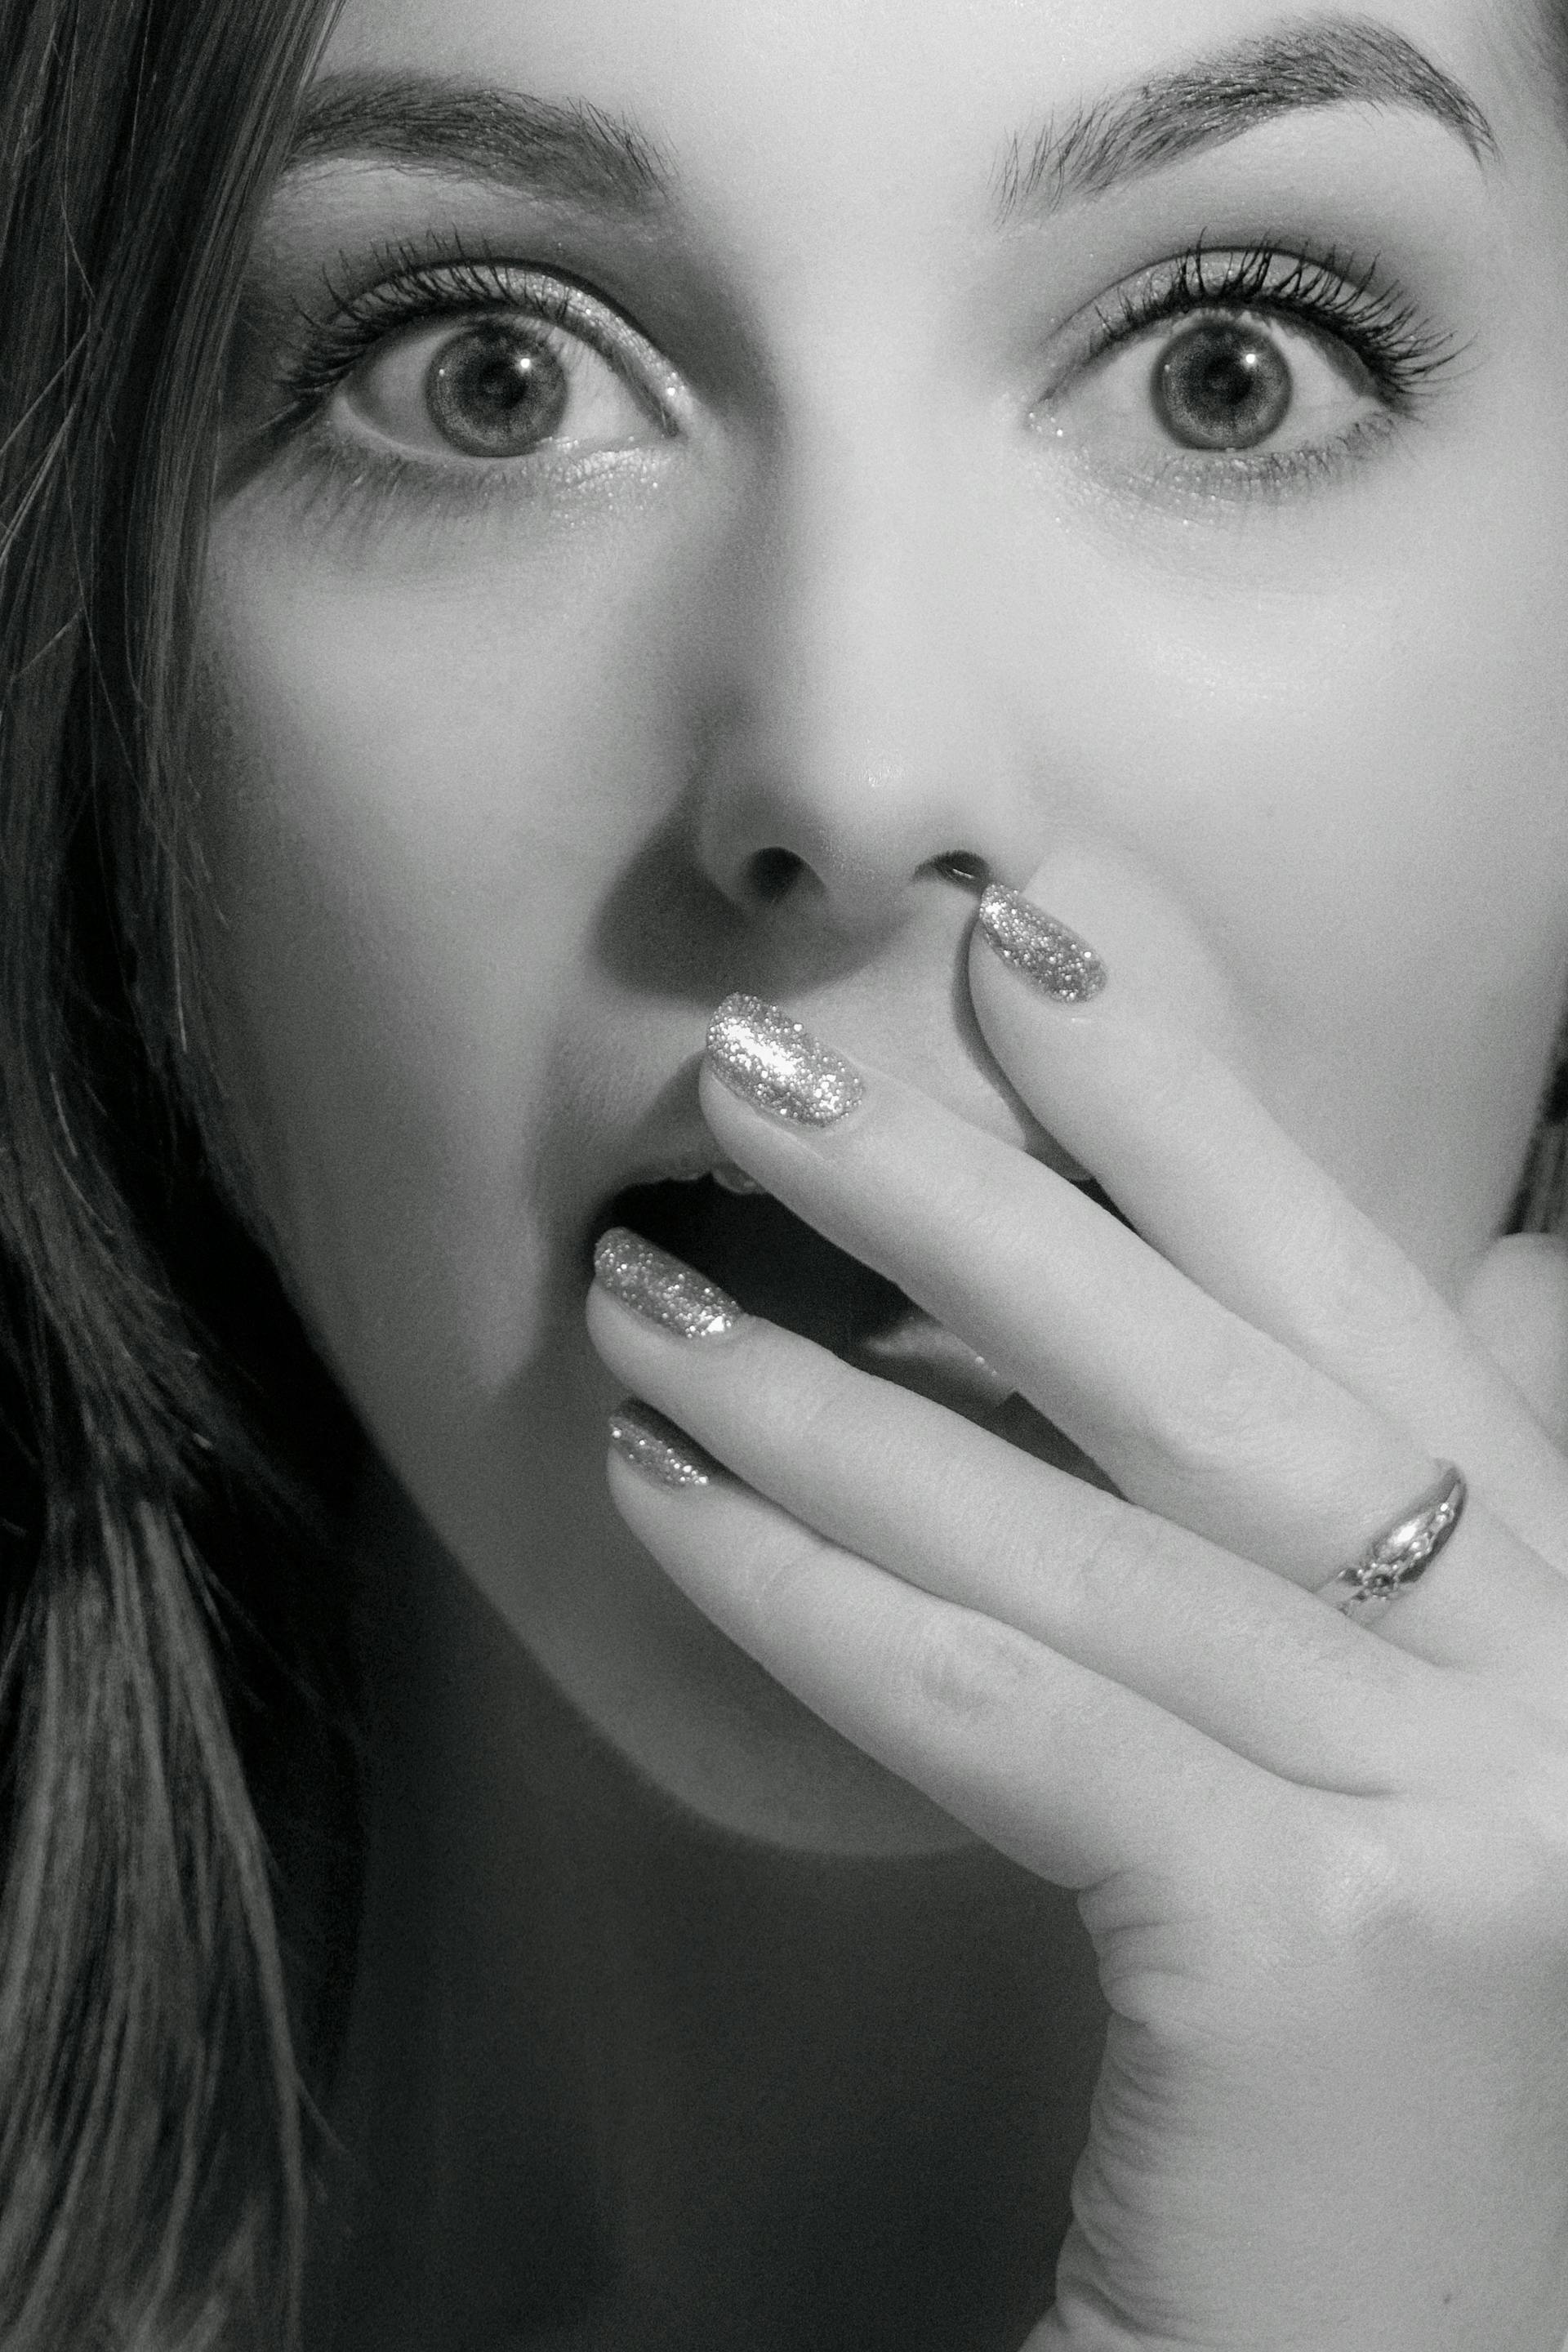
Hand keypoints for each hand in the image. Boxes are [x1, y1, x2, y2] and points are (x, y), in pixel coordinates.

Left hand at [585, 877, 1567, 2351]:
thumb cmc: (1350, 2106)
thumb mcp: (1381, 1784)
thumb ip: (1344, 1575)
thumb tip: (1266, 1343)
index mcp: (1560, 1619)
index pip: (1358, 1299)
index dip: (1190, 1111)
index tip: (1026, 947)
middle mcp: (1565, 1685)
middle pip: (1222, 1377)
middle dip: (975, 1197)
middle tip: (759, 1078)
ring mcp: (1485, 1814)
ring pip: (1098, 1536)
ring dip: (830, 1396)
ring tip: (637, 1301)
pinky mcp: (1344, 1954)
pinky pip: (1029, 1718)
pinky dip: (827, 1600)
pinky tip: (668, 1506)